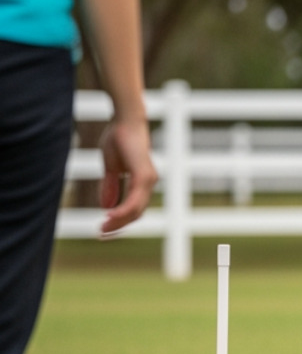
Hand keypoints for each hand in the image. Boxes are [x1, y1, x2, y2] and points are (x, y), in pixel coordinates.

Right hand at [98, 117, 156, 235]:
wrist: (125, 120)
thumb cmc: (119, 139)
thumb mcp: (111, 167)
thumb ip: (110, 186)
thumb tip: (106, 206)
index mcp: (142, 183)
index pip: (133, 209)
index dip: (120, 220)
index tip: (103, 229)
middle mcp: (149, 184)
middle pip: (136, 214)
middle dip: (118, 225)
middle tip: (100, 233)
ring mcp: (149, 180)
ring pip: (136, 210)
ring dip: (119, 221)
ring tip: (103, 228)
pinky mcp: (144, 176)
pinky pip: (134, 200)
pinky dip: (123, 210)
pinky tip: (109, 216)